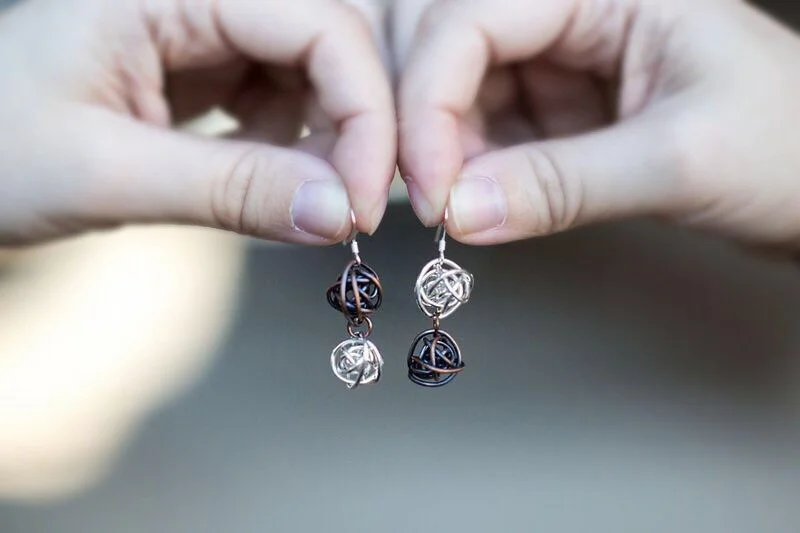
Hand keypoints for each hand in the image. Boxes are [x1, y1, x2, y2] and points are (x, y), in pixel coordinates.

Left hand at [0, 0, 394, 244]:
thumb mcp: (108, 173)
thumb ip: (232, 190)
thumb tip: (341, 215)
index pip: (317, 26)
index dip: (363, 111)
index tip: (366, 202)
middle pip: (329, 45)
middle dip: (355, 130)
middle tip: (349, 211)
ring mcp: (207, 31)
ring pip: (315, 77)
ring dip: (327, 144)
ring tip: (295, 200)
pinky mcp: (209, 70)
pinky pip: (284, 103)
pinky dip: (294, 150)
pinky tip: (260, 179)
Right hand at [392, 0, 799, 247]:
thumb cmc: (790, 147)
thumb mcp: (677, 161)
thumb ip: (562, 186)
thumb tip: (461, 213)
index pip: (473, 19)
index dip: (430, 99)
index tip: (429, 185)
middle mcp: (571, 15)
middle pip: (450, 51)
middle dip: (425, 125)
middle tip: (432, 202)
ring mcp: (559, 64)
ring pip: (458, 97)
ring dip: (445, 156)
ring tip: (461, 211)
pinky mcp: (555, 112)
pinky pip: (486, 136)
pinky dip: (471, 175)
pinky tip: (481, 205)